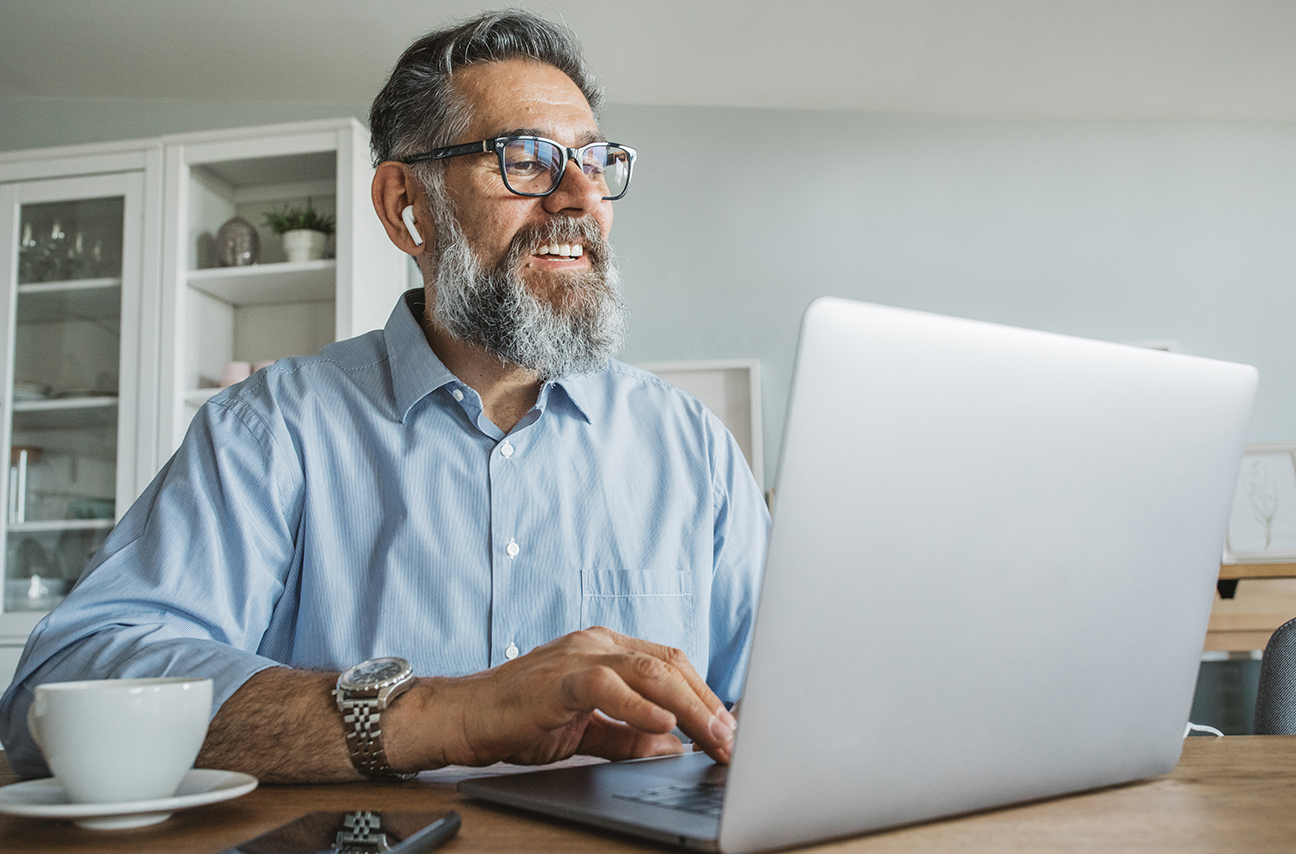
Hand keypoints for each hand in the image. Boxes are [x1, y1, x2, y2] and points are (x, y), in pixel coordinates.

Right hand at [387, 627, 737, 769]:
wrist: (463, 717)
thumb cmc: (519, 719)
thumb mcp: (589, 731)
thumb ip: (630, 734)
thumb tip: (675, 746)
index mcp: (607, 649)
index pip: (672, 665)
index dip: (707, 697)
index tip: (731, 732)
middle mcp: (598, 643)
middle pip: (670, 665)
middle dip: (708, 705)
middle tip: (733, 741)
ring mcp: (577, 655)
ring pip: (648, 670)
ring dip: (688, 706)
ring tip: (713, 737)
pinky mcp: (556, 679)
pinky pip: (605, 685)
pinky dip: (638, 704)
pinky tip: (664, 723)